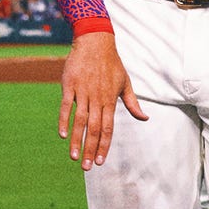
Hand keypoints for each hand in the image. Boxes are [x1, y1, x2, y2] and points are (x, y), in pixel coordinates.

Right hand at [59, 32, 147, 170]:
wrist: (95, 41)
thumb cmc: (112, 63)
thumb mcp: (125, 82)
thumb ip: (133, 103)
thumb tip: (145, 118)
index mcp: (110, 100)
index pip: (108, 128)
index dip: (105, 146)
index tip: (101, 162)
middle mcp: (97, 98)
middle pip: (95, 128)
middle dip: (91, 149)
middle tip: (87, 167)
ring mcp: (83, 91)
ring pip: (80, 120)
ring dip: (77, 140)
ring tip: (74, 157)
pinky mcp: (70, 84)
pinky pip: (66, 105)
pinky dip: (64, 120)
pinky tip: (62, 135)